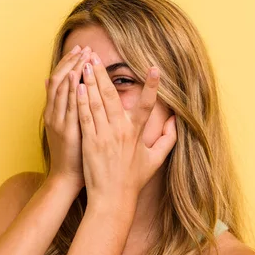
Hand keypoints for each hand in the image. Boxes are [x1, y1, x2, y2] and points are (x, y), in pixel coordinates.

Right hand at [43, 45, 92, 189]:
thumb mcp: (65, 126)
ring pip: (62, 90)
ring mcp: (58, 121)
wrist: (66, 177)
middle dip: (72, 62)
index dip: (69, 62)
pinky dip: (73, 91)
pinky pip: (69, 107)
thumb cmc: (72, 153)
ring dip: (74, 71)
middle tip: (85, 47)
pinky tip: (81, 79)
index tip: (81, 49)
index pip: (59, 79)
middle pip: (60, 79)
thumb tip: (56, 85)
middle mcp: (53, 113)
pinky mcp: (66, 131)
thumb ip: (62, 106)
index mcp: (54, 111)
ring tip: (85, 56)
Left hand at [76, 51, 176, 203]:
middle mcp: (121, 131)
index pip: (148, 105)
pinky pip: (84, 116)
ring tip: (85, 64)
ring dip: (90, 81)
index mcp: (137, 133)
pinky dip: (80, 100)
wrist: (113, 198)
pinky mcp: (89, 141)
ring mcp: (103, 135)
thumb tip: (177, 120)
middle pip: (112, 96)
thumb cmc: (133, 180)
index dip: (152, 86)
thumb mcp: (155, 160)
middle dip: (104, 73)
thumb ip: (168, 139)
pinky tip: (76, 86)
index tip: (154, 68)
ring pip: (96, 102)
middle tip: (97, 56)